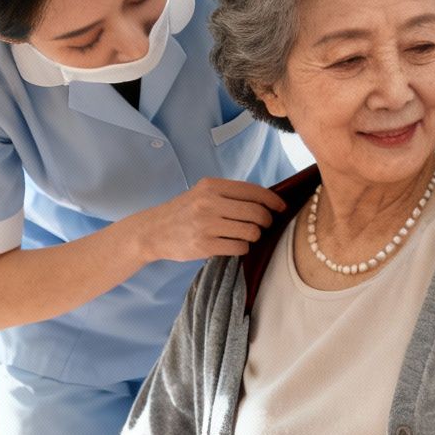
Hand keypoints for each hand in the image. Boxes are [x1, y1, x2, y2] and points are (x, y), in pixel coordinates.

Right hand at [133, 178, 286, 262]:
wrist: (154, 231)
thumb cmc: (184, 212)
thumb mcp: (203, 193)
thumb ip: (230, 195)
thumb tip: (267, 200)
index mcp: (212, 186)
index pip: (253, 191)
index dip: (272, 200)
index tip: (281, 207)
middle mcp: (209, 203)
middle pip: (256, 212)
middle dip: (266, 221)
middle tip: (264, 225)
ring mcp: (206, 225)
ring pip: (250, 231)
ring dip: (254, 236)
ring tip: (246, 236)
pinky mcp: (204, 246)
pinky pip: (239, 248)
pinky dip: (242, 248)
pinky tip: (234, 245)